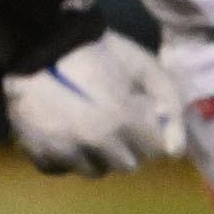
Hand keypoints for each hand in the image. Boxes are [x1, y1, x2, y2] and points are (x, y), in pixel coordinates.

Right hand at [4, 28, 186, 175]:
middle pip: (128, 164)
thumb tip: (177, 148)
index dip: (155, 134)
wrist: (40, 42)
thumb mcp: (145, 66)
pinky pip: (63, 169)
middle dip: (130, 147)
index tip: (145, 120)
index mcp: (122, 118)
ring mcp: (62, 149)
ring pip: (95, 171)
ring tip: (92, 129)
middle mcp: (92, 142)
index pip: (157, 151)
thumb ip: (169, 102)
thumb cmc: (99, 52)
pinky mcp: (36, 153)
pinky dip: (68, 159)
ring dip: (100, 156)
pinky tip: (68, 136)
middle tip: (118, 123)